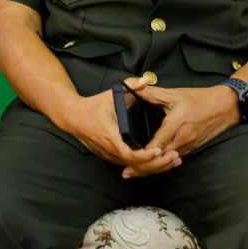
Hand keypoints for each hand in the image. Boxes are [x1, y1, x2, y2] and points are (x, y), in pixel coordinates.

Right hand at [59, 76, 180, 178]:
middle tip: (175, 158)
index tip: (160, 151)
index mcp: (111, 136)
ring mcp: (110, 156)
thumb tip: (146, 79)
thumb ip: (130, 85)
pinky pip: (130, 166)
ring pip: (135, 168)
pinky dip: (145, 166)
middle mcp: (111, 150)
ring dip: (154, 167)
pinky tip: (160, 162)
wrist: (72, 118)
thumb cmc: (92, 106)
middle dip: (158, 165)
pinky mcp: (111, 158)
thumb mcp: (110, 93)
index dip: (147, 156)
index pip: (131, 154)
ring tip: (173, 160)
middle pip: (137, 166)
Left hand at [129, 83, 239, 170]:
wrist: (226, 107)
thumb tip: (134, 89)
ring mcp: (188, 146)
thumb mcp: (175, 94)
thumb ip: (152, 93)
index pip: (157, 145)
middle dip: (143, 166)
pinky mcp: (192, 148)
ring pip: (168, 163)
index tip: (127, 158)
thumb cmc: (201, 99)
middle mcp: (183, 139)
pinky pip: (175, 159)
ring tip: (135, 172)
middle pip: (160, 159)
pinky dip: (163, 164)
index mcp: (176, 124)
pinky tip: (153, 165)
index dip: (142, 153)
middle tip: (126, 172)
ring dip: (152, 168)